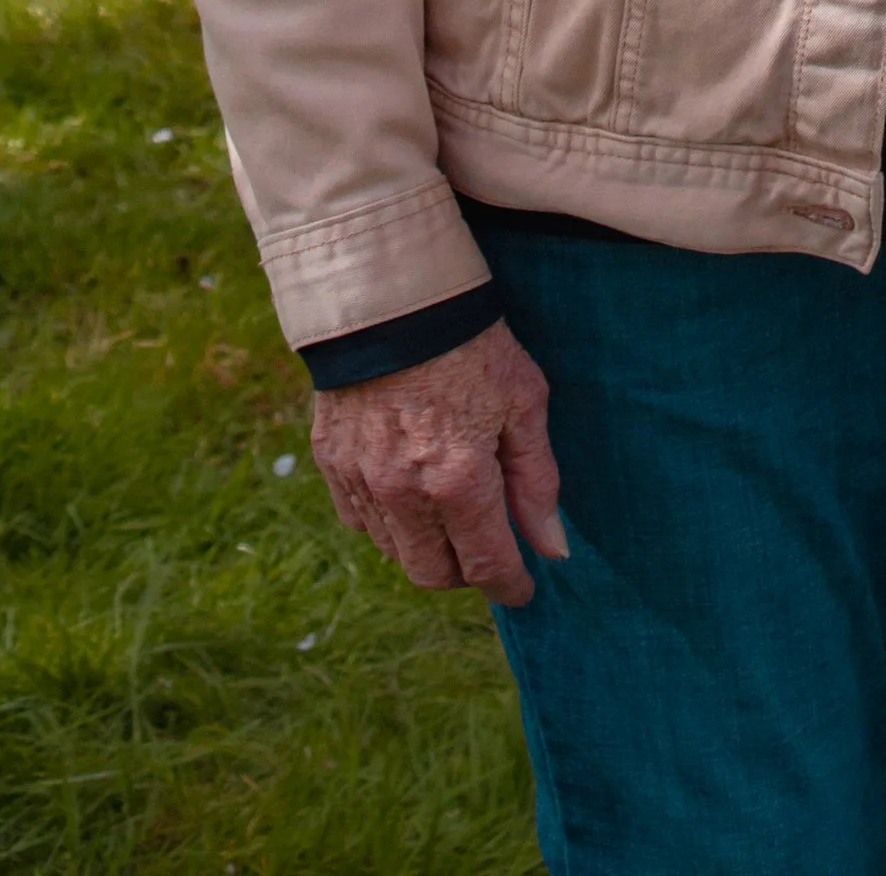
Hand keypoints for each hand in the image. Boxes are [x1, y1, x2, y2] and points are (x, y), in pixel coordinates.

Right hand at [311, 316, 567, 605]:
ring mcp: (361, 481)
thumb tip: (553, 549)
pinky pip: (358, 520)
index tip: (524, 588)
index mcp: (459, 481)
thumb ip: (537, 482)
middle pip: (434, 576)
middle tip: (486, 549)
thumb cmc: (472, 344)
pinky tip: (407, 492)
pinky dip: (387, 522)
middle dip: (465, 574)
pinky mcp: (332, 463)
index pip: (487, 566)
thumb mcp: (524, 402)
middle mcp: (405, 494)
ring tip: (449, 513)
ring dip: (425, 548)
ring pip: (395, 553)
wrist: (394, 297)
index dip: (510, 585)